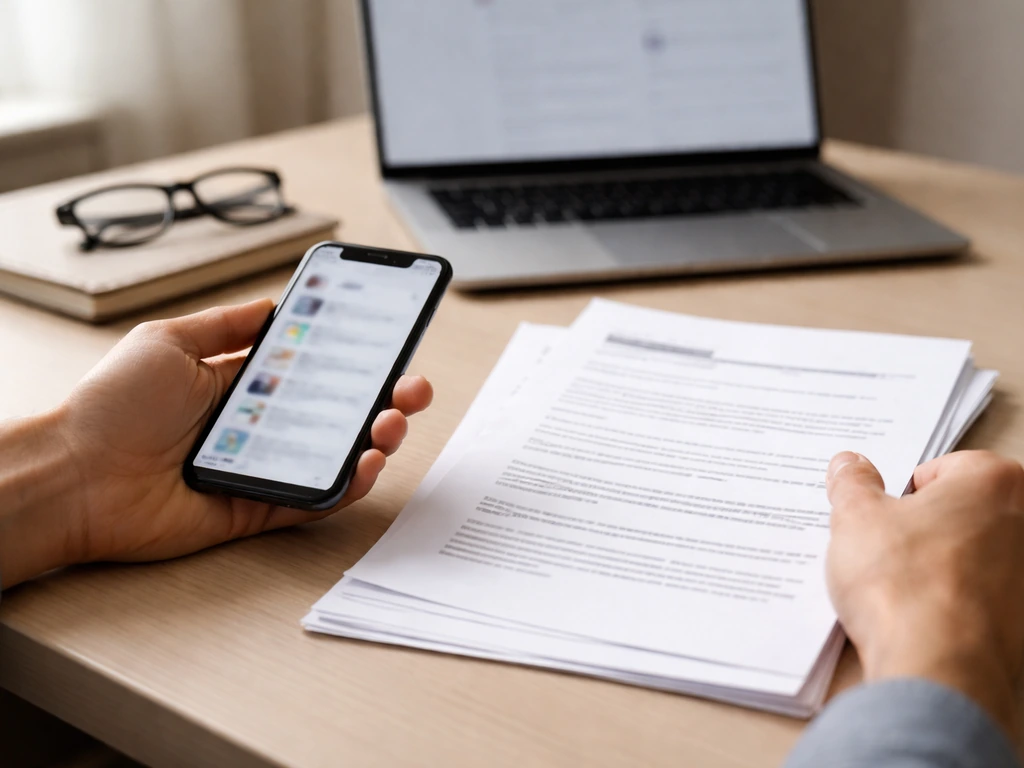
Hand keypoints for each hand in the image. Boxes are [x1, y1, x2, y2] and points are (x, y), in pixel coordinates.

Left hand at [0, 300, 432, 586]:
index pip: (314, 367)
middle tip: (412, 388)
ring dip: (377, 438)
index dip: (354, 357)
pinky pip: (317, 497)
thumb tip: (274, 306)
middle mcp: (260, 424)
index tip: (388, 342)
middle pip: (338, 411)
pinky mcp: (261, 507)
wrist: (76, 475)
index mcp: (242, 383)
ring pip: (337, 454)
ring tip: (391, 422)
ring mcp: (265, 466)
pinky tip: (367, 462)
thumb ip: (227, 324)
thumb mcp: (169, 341)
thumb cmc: (112, 406)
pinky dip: (349, 483)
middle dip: (384, 398)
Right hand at [826, 450, 1023, 734]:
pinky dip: (958, 606)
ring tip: (903, 591)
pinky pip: (983, 601)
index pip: (941, 469)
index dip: (902, 494)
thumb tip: (850, 465)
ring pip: (974, 559)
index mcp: (994, 481)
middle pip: (964, 513)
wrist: (938, 669)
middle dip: (926, 528)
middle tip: (889, 552)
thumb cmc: (905, 584)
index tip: (883, 518)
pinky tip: (926, 621)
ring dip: (943, 567)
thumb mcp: (855, 517)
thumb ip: (853, 482)